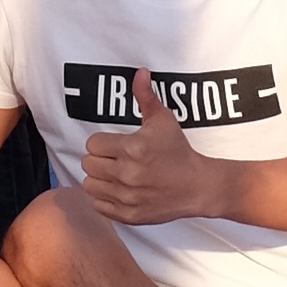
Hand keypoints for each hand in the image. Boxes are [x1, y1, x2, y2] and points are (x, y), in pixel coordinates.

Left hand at [78, 68, 222, 227]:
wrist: (198, 186)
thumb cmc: (179, 150)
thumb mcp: (164, 120)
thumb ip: (146, 96)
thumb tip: (140, 72)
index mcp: (132, 149)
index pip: (92, 144)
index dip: (103, 142)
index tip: (116, 144)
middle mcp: (127, 174)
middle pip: (88, 163)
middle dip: (100, 159)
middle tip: (115, 159)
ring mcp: (127, 197)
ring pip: (89, 184)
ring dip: (99, 178)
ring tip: (115, 174)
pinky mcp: (129, 215)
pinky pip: (98, 205)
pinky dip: (104, 198)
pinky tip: (118, 190)